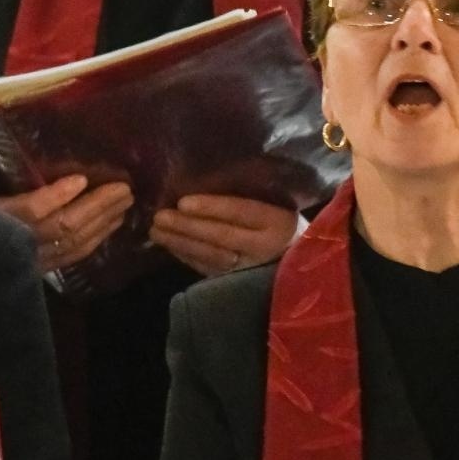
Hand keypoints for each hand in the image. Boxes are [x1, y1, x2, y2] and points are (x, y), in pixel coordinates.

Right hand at [0, 151, 131, 272]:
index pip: (31, 210)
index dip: (57, 196)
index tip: (80, 180)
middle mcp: (17, 243)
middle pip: (64, 227)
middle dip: (97, 208)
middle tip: (123, 188)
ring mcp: (32, 261)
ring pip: (75, 244)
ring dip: (103, 222)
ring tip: (125, 203)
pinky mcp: (41, 271)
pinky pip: (75, 257)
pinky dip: (97, 240)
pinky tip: (112, 225)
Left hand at [149, 194, 298, 276]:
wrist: (302, 256)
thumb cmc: (280, 217)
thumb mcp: (274, 201)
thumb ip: (247, 194)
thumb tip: (200, 179)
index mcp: (278, 220)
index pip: (241, 212)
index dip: (212, 207)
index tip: (183, 202)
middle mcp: (266, 246)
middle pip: (222, 235)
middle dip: (188, 227)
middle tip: (160, 217)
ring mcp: (252, 266)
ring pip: (212, 255)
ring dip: (180, 242)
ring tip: (156, 231)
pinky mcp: (239, 280)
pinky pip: (207, 267)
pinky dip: (186, 255)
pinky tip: (168, 244)